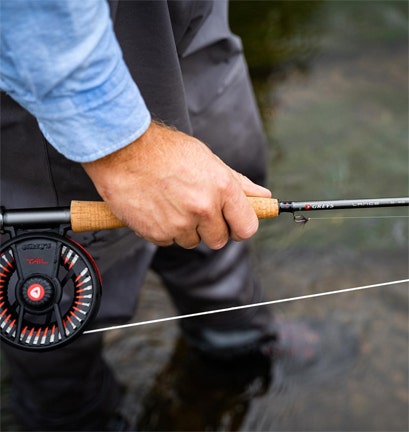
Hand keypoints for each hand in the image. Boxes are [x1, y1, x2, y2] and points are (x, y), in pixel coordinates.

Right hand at [82, 121, 270, 248]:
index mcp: (222, 188)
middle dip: (211, 229)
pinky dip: (165, 229)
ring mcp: (179, 224)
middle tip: (197, 209)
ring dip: (186, 229)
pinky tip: (157, 208)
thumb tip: (264, 196)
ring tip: (172, 203)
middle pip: (219, 240)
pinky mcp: (157, 233)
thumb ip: (238, 183)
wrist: (123, 151)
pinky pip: (169, 241)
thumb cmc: (166, 151)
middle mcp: (203, 209)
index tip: (234, 224)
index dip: (241, 227)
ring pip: (192, 241)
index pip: (247, 227)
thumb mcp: (208, 159)